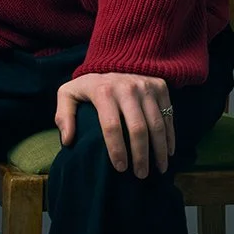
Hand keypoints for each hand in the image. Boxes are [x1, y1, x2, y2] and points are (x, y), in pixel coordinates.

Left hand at [55, 72, 174, 177]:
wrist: (115, 58)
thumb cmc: (90, 85)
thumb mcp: (68, 93)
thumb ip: (64, 115)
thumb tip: (68, 140)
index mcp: (103, 91)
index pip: (111, 126)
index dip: (117, 150)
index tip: (120, 168)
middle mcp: (127, 88)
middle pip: (138, 128)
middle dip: (141, 155)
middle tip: (141, 174)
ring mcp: (146, 86)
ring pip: (157, 124)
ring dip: (159, 150)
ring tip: (159, 169)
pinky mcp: (160, 86)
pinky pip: (168, 115)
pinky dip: (170, 136)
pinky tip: (167, 153)